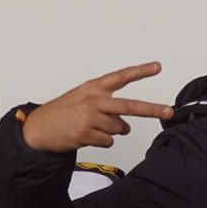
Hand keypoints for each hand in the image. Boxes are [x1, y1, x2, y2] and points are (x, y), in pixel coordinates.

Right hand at [20, 62, 175, 152]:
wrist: (38, 128)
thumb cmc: (61, 113)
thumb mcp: (82, 99)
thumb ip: (106, 108)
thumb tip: (126, 127)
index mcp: (93, 87)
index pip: (121, 77)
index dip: (140, 71)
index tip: (157, 67)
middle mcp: (93, 100)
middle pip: (129, 106)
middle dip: (152, 109)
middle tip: (168, 111)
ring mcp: (90, 117)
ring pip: (118, 128)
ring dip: (110, 131)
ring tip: (91, 127)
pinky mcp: (86, 133)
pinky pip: (108, 141)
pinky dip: (101, 141)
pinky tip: (86, 135)